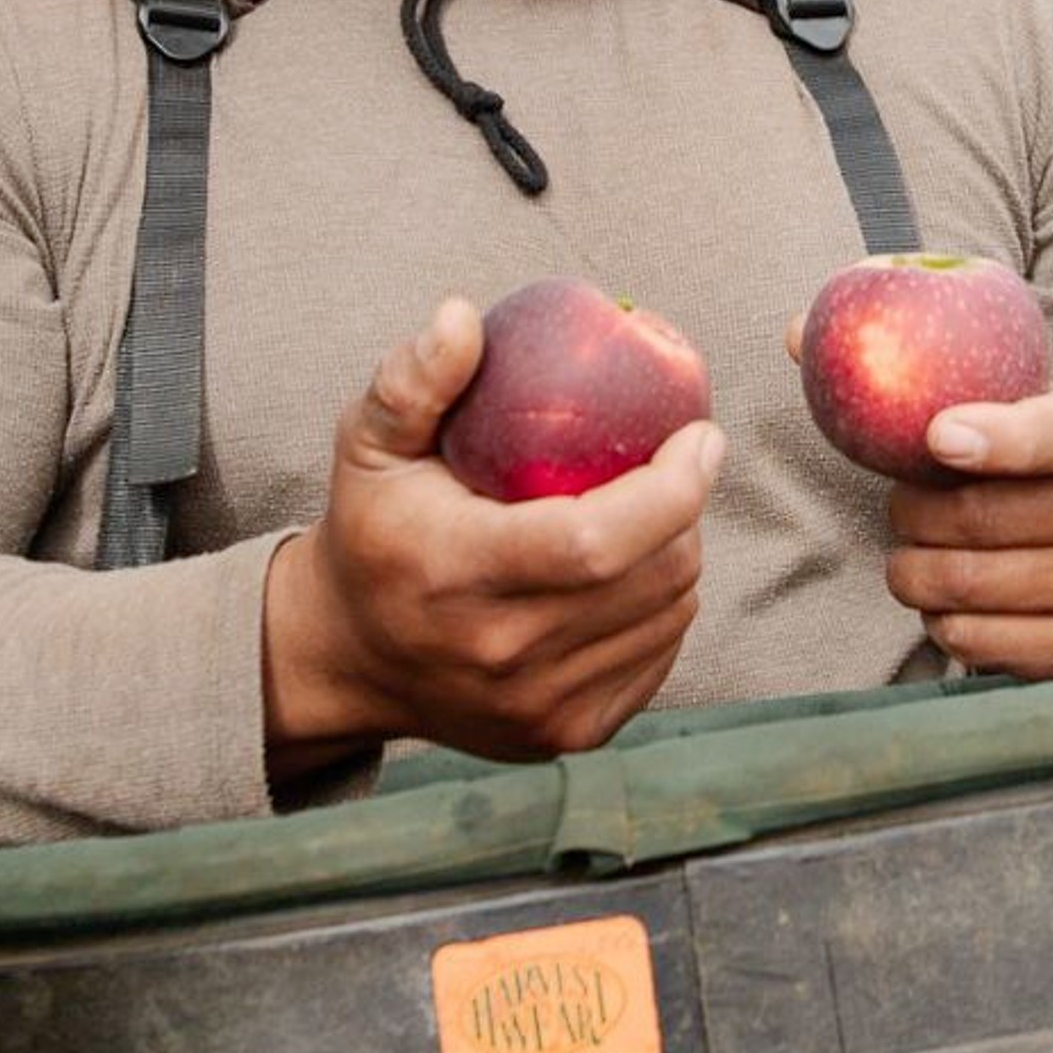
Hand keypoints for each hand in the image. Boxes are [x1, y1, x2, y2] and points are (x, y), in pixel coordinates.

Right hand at [263, 296, 718, 775]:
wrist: (351, 658)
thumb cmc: (373, 529)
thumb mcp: (369, 443)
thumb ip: (414, 379)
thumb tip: (463, 317)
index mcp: (456, 576)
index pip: (596, 544)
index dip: (672, 488)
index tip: (700, 436)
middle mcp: (501, 654)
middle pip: (651, 578)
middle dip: (687, 511)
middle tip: (677, 463)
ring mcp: (538, 708)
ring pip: (667, 617)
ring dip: (681, 555)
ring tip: (651, 514)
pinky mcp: (566, 735)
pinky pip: (659, 658)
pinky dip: (665, 608)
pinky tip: (635, 573)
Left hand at [875, 374, 1052, 679]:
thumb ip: (1004, 404)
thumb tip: (906, 418)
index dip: (1000, 437)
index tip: (938, 437)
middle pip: (979, 515)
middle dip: (911, 510)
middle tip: (903, 504)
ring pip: (964, 581)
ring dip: (911, 568)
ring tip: (915, 552)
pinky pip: (972, 638)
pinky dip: (937, 616)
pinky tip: (948, 598)